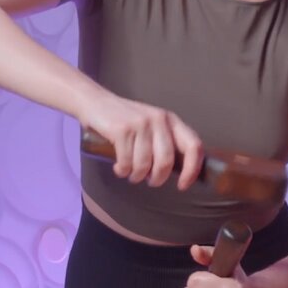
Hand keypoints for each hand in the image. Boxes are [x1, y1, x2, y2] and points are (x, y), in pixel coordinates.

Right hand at [79, 95, 204, 189]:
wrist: (94, 102)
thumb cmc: (125, 120)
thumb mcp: (151, 126)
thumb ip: (165, 142)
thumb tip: (179, 172)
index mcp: (171, 120)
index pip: (193, 145)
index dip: (191, 170)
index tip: (182, 185)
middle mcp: (159, 119)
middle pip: (166, 161)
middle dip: (157, 179)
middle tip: (149, 181)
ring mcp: (140, 123)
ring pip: (144, 165)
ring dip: (136, 176)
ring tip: (130, 173)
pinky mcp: (121, 129)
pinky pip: (126, 162)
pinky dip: (122, 171)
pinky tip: (119, 168)